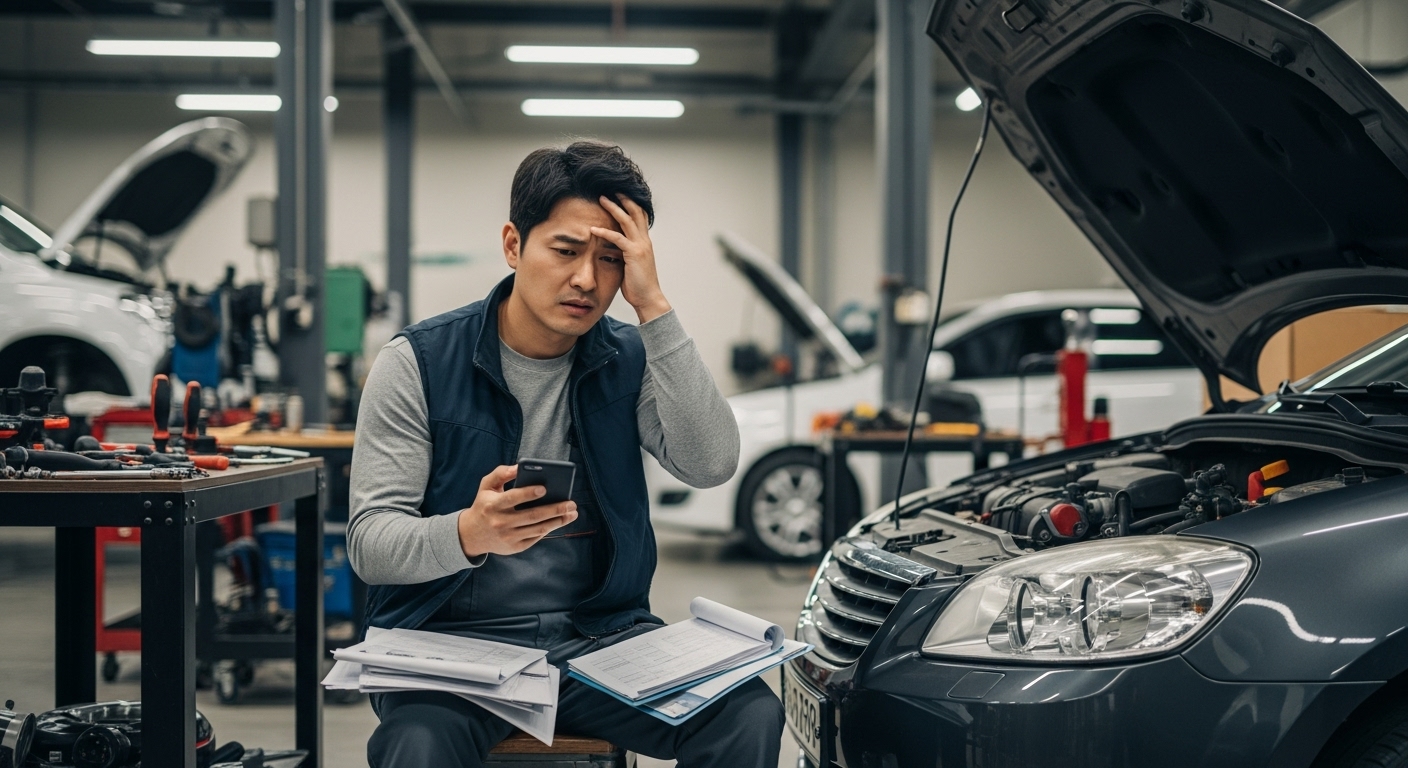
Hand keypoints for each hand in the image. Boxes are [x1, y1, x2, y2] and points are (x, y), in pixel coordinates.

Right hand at [457, 465, 577, 557]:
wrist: (472, 535)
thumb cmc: (484, 504)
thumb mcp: (486, 486)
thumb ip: (501, 473)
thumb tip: (519, 466)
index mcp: (492, 505)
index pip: (512, 498)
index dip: (528, 493)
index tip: (544, 488)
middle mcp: (500, 522)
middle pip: (532, 515)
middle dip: (554, 509)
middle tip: (571, 503)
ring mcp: (508, 537)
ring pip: (538, 528)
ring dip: (558, 521)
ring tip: (572, 513)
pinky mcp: (515, 547)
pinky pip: (535, 537)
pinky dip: (549, 529)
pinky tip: (560, 521)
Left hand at [591, 194, 671, 323]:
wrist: (648, 297)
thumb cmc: (638, 284)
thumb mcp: (631, 263)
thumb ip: (624, 252)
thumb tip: (612, 247)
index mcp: (644, 241)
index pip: (639, 216)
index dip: (630, 203)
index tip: (619, 194)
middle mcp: (644, 240)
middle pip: (636, 212)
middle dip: (623, 199)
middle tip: (610, 189)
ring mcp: (640, 246)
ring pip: (627, 220)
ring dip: (614, 208)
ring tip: (601, 199)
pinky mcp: (633, 254)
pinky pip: (618, 238)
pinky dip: (605, 232)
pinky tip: (593, 229)